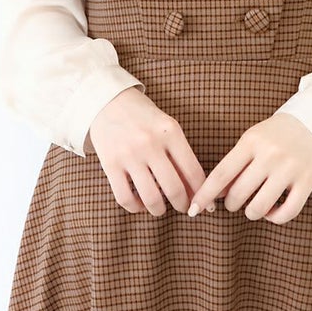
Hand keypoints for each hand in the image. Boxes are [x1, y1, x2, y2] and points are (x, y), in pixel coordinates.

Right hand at [88, 87, 207, 216]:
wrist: (107, 100)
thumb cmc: (143, 116)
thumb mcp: (166, 126)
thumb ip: (180, 154)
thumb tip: (195, 190)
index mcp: (170, 131)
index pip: (193, 171)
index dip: (202, 193)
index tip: (204, 203)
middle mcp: (151, 143)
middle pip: (174, 189)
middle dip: (183, 205)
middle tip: (184, 208)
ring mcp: (129, 154)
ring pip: (151, 198)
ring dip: (159, 210)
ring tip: (160, 208)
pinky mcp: (110, 164)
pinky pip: (126, 198)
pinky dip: (135, 207)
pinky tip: (140, 203)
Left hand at [186, 113, 311, 224]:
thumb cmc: (276, 135)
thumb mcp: (252, 139)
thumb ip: (234, 164)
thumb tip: (214, 194)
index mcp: (251, 141)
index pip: (221, 174)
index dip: (204, 195)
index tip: (193, 209)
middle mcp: (269, 155)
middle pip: (238, 195)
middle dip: (231, 204)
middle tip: (235, 201)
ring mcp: (289, 168)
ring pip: (259, 207)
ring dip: (251, 213)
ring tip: (253, 206)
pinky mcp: (307, 181)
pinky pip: (287, 213)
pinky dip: (275, 218)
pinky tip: (272, 211)